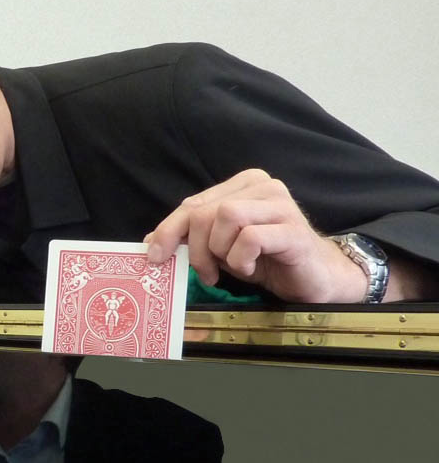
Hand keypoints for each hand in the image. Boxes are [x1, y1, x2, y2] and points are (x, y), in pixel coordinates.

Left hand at [144, 168, 366, 302]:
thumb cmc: (265, 259)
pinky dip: (240, 259)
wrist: (312, 277)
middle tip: (205, 272)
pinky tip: (250, 268)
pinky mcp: (293, 230)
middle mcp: (263, 187)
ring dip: (219, 251)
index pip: (192, 204)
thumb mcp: (220, 248)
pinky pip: (250, 238)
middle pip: (205, 211)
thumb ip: (191, 238)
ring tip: (231, 267)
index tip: (156, 256)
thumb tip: (151, 241)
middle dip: (195, 248)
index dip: (168, 230)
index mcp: (243, 185)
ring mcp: (281, 205)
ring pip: (225, 217)